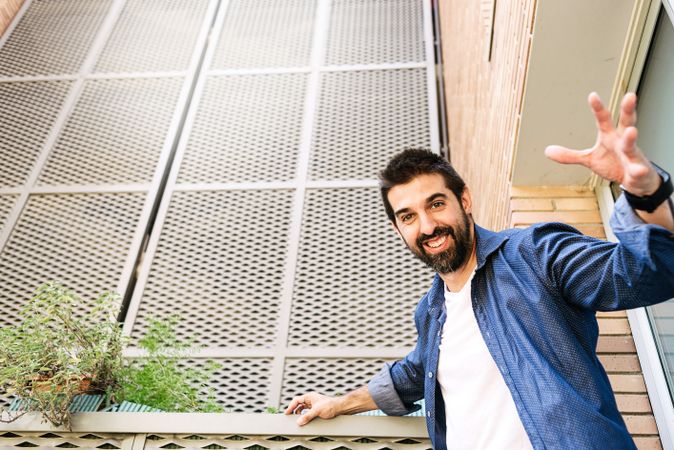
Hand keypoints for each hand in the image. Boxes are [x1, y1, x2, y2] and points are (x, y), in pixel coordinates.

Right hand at [284, 392, 338, 425]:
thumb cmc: (330, 405)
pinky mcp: (316, 409)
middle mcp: (311, 399)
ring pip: (303, 408)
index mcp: (309, 396)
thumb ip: (307, 416)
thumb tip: (299, 421)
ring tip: (296, 419)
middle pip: (298, 404)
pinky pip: (307, 412)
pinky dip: (304, 415)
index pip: (296, 400)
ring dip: (299, 413)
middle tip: (290, 416)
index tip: (287, 413)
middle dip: (294, 410)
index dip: (290, 406)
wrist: (339, 407)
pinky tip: (304, 419)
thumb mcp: (317, 411)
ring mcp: (313, 404)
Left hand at [545, 92, 660, 195]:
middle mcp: (622, 141)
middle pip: (627, 122)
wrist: (636, 179)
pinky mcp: (638, 170)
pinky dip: (638, 170)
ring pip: (632, 144)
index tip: (592, 95)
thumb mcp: (589, 159)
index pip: (604, 119)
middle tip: (630, 95)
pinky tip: (639, 170)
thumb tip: (547, 151)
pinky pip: (638, 170)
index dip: (598, 108)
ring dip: (631, 138)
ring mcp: (632, 155)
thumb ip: (570, 155)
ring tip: (632, 131)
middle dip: (628, 110)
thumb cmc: (614, 163)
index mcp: (610, 136)